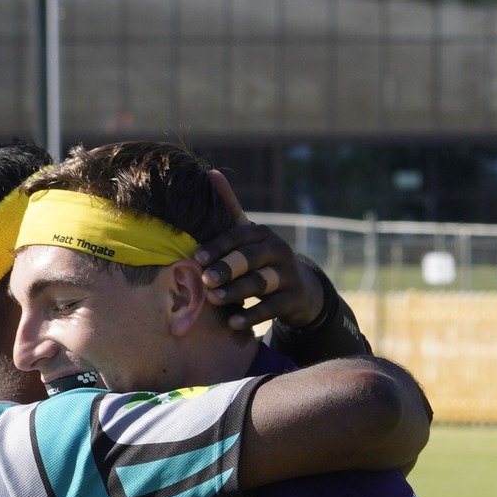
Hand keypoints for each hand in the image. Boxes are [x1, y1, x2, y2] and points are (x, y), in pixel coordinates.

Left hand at [194, 170, 324, 331]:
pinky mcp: (293, 299)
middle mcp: (278, 250)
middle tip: (204, 280)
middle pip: (250, 258)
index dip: (217, 247)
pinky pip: (272, 308)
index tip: (195, 259)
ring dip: (236, 291)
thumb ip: (230, 209)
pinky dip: (252, 315)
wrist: (300, 290)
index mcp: (262, 233)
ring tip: (215, 300)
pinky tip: (233, 323)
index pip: (238, 236)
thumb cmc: (262, 261)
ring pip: (261, 282)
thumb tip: (211, 172)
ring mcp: (288, 275)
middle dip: (227, 268)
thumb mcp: (248, 236)